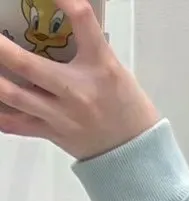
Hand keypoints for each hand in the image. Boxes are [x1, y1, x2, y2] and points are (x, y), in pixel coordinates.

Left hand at [0, 0, 158, 159]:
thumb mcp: (112, 69)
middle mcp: (77, 92)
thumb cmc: (126, 107)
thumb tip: (55, 23)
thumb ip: (85, 46)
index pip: (82, 20)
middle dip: (0, 47)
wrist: (135, 151)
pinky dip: (0, 112)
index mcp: (100, 68)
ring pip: (14, 96)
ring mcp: (61, 116)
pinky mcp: (52, 134)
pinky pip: (16, 125)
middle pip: (27, 65)